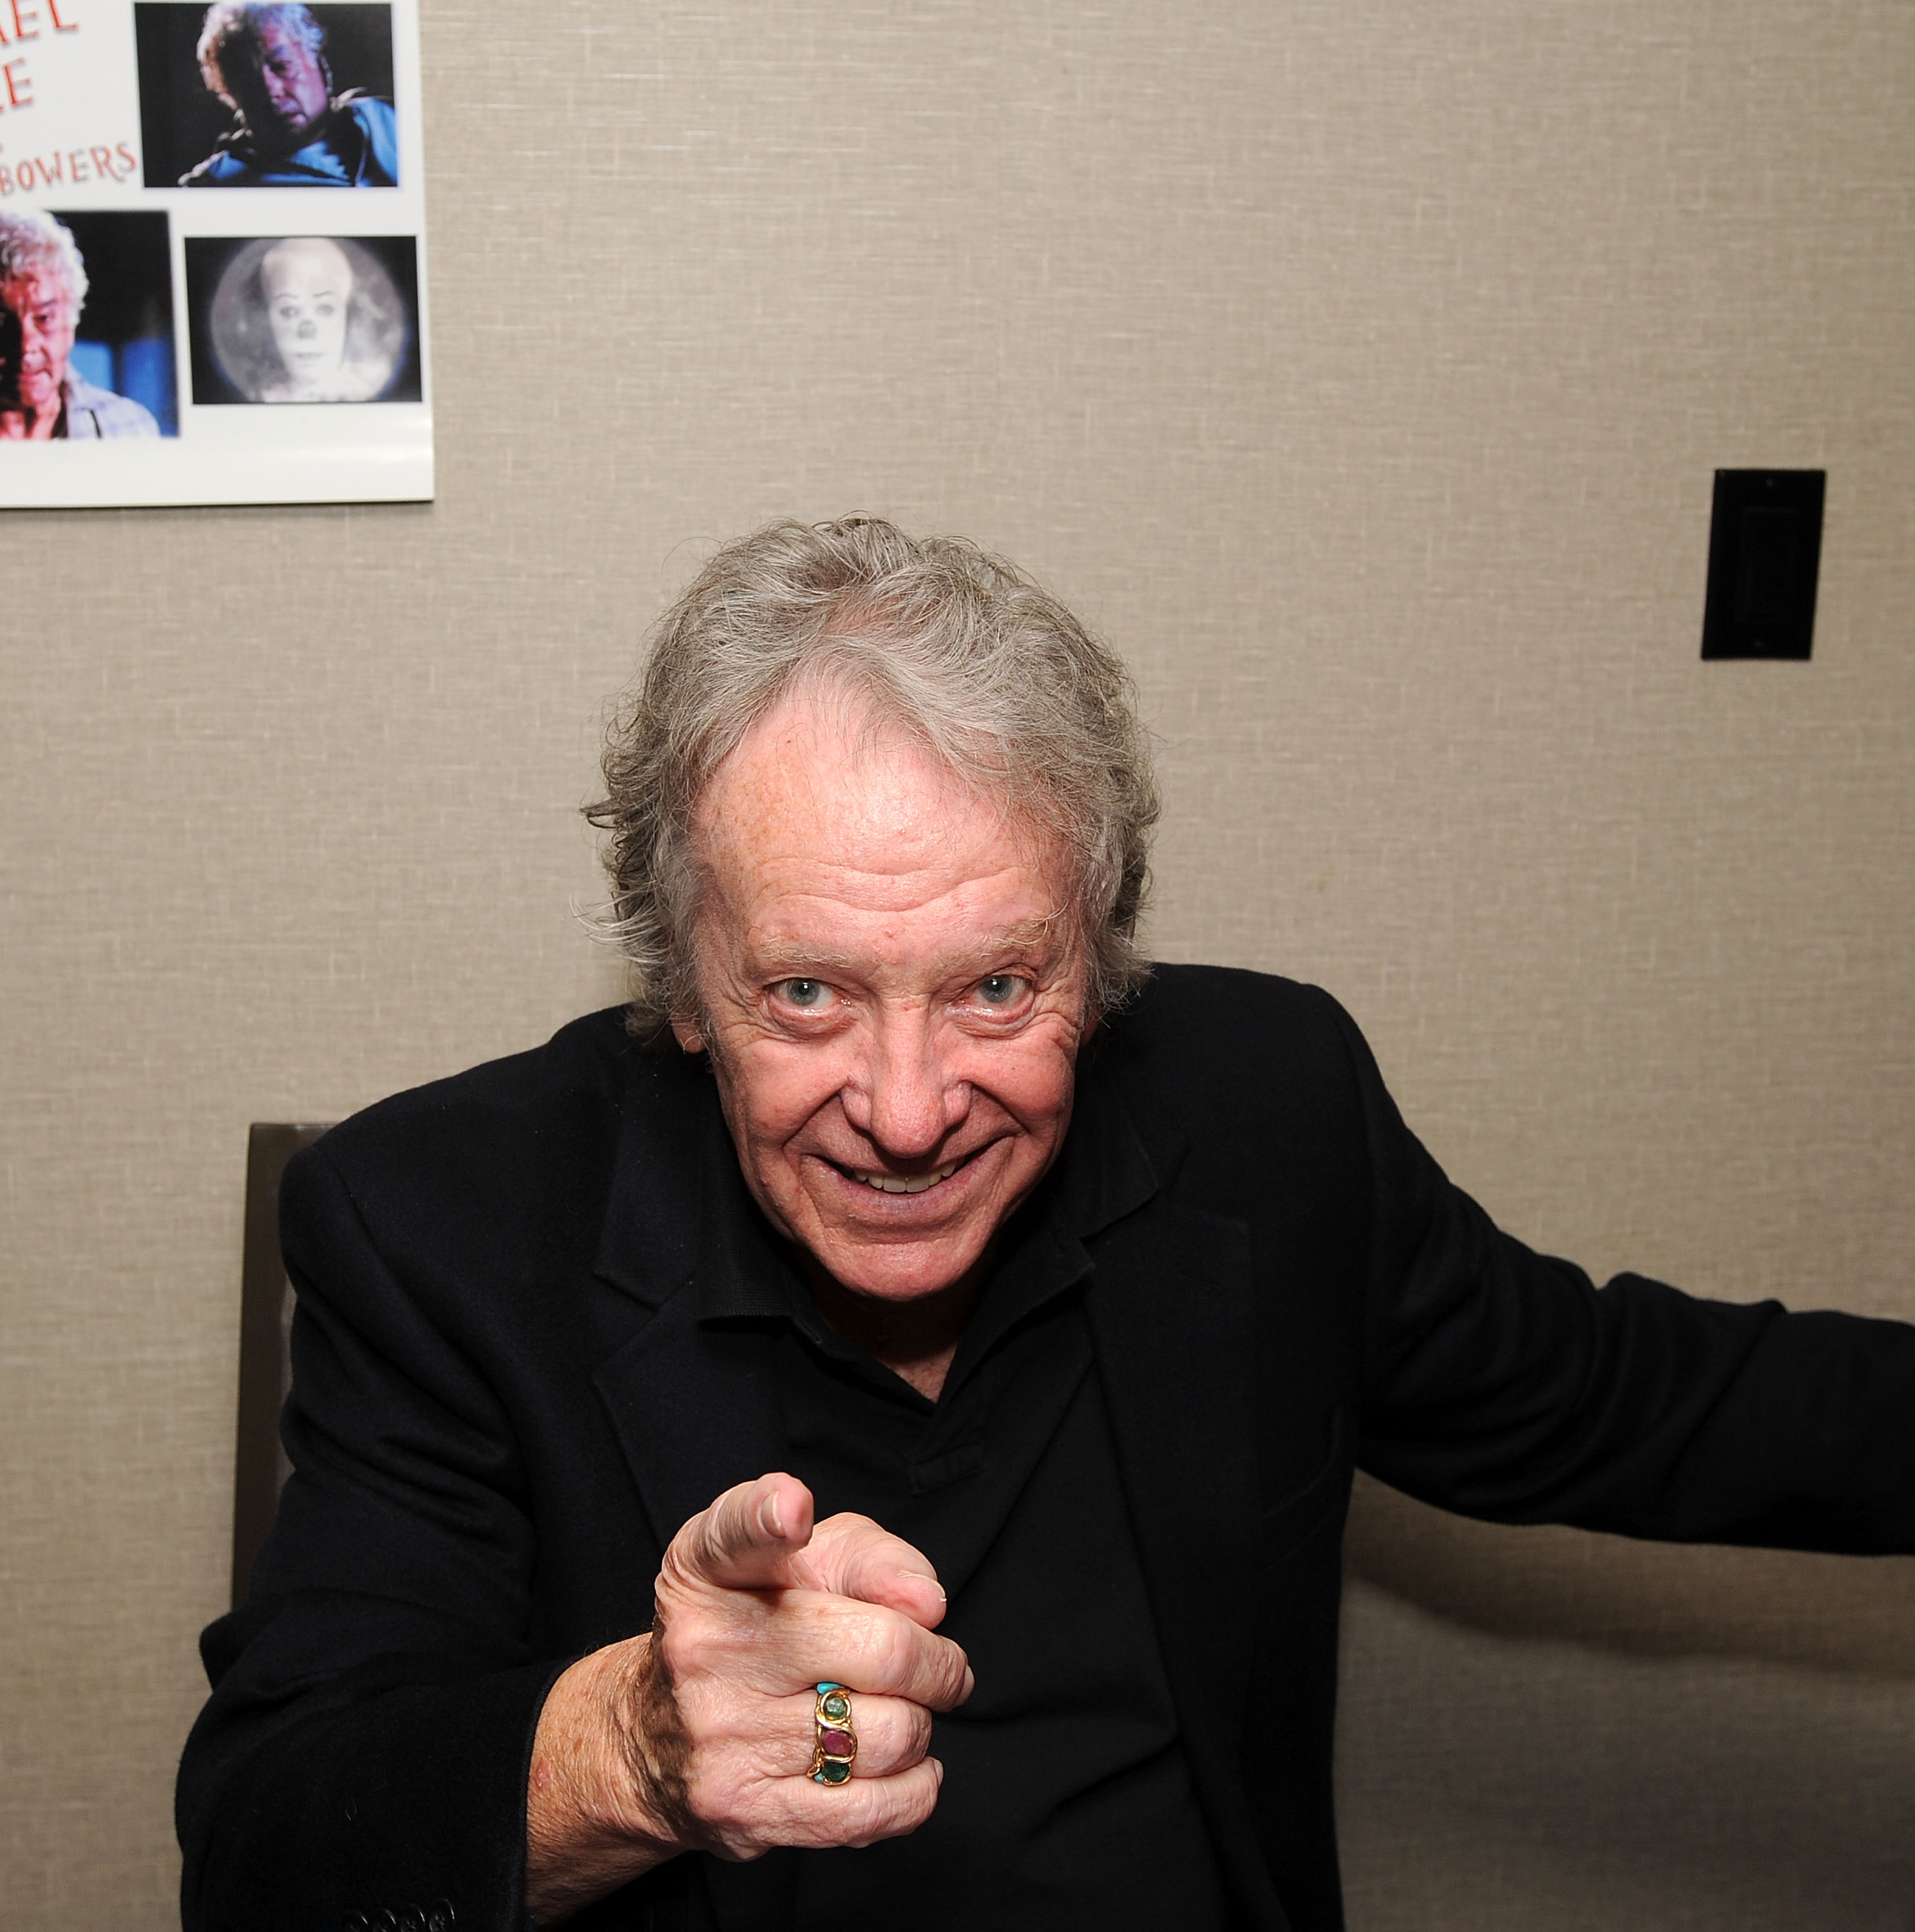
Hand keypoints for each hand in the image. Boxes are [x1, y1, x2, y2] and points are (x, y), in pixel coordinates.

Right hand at [525, 1473, 970, 1921]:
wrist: (654, 1737)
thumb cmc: (755, 1627)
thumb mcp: (801, 1562)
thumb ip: (871, 1557)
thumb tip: (927, 1603)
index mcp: (710, 1570)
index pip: (736, 1531)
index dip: (769, 1515)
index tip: (792, 1510)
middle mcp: (708, 1647)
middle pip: (882, 1649)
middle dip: (939, 1663)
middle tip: (940, 1667)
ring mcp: (722, 1735)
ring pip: (892, 1734)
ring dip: (919, 1724)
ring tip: (893, 1713)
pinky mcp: (746, 1813)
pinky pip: (874, 1810)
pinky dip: (916, 1789)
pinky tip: (904, 1766)